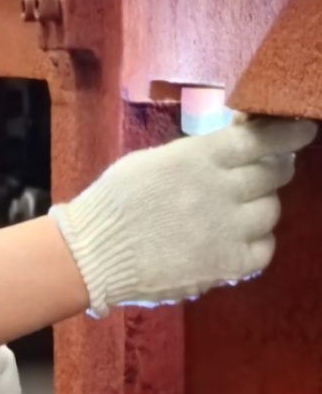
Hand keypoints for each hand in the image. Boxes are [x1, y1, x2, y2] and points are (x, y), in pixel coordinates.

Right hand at [52, 116, 317, 315]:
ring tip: (234, 210)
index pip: (258, 139)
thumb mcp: (150, 161)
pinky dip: (254, 241)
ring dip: (258, 206)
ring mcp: (227, 229)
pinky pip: (264, 248)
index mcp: (195, 158)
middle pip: (273, 173)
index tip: (303, 129)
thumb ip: (194, 155)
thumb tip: (232, 146)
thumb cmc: (113, 201)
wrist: (93, 253)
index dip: (287, 132)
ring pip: (271, 210)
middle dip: (271, 169)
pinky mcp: (228, 264)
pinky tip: (232, 239)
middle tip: (261, 171)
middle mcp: (218, 190)